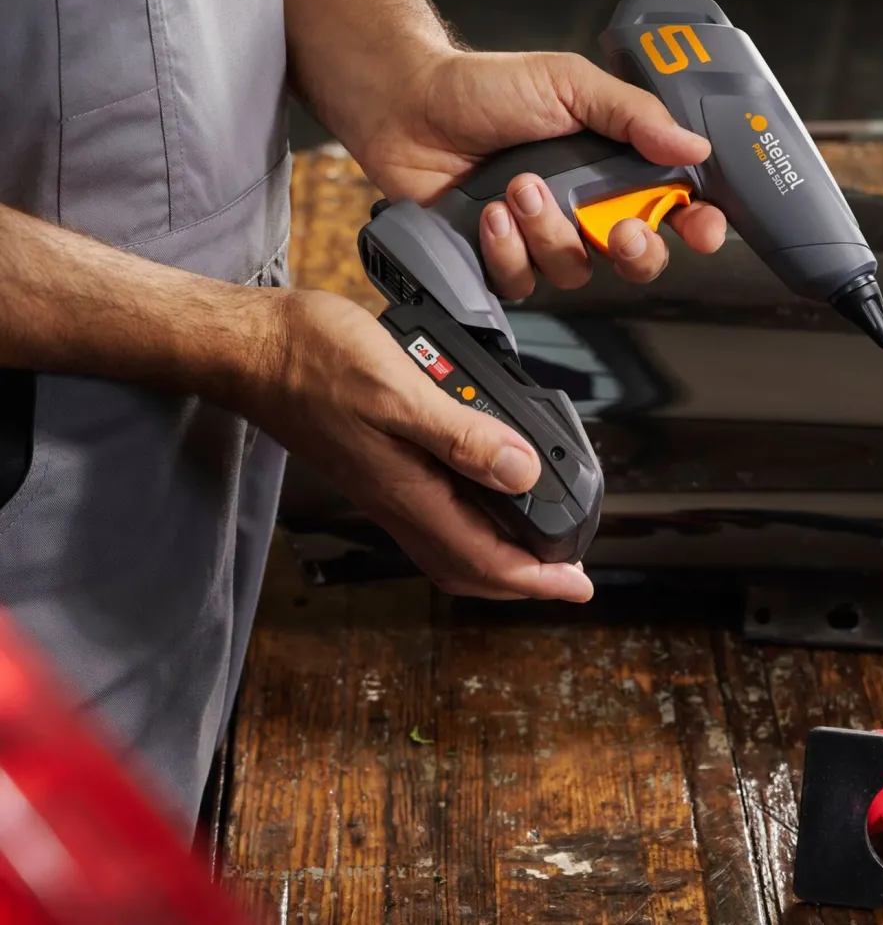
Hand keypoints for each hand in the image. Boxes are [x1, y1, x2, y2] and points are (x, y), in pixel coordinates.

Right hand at [254, 289, 592, 601]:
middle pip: (468, 567)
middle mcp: (396, 499)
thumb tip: (521, 472)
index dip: (538, 579)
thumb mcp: (397, 390)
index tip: (578, 585)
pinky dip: (469, 519)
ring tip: (537, 538)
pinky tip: (484, 491)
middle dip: (522, 579)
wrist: (252, 350)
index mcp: (407, 490)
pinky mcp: (375, 467)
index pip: (484, 559)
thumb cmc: (312, 361)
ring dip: (498, 553)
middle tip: (565, 571)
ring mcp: (383, 487)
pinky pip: (431, 516)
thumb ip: (460, 436)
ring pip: (450, 545)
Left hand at [351, 50, 728, 297]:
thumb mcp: (569, 84)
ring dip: (551, 235)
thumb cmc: (487, 88)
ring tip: (519, 188)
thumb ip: (633, 115)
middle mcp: (583, 208)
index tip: (704, 230)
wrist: (410, 106)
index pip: (672, 206)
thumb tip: (694, 147)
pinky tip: (489, 215)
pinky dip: (507, 250)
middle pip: (636, 257)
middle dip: (635, 251)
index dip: (696, 224)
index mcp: (612, 164)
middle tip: (618, 230)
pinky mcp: (501, 259)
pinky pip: (523, 282)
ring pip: (577, 272)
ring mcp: (543, 237)